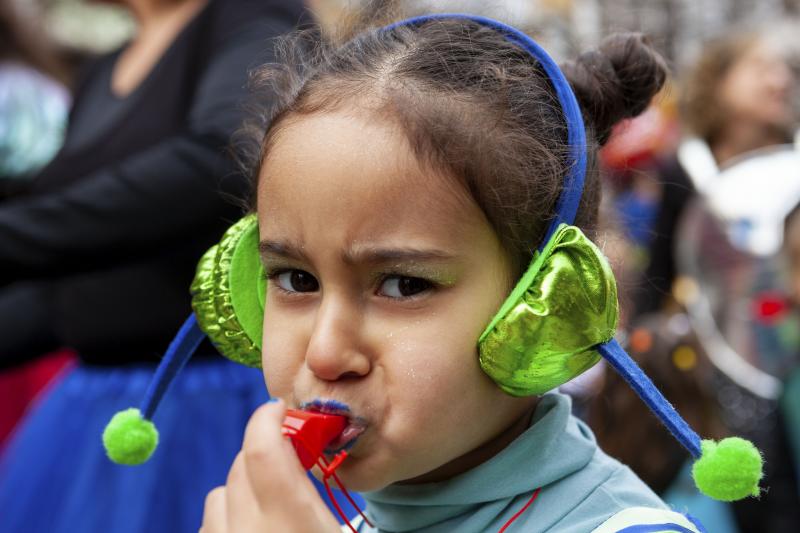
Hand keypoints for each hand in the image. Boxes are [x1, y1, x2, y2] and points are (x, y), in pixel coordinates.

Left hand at [200, 399, 341, 532]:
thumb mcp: (335, 528)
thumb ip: (306, 490)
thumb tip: (287, 447)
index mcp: (289, 520)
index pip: (262, 451)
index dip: (266, 420)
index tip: (278, 409)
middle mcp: (248, 531)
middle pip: (241, 466)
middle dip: (262, 453)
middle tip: (287, 467)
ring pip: (219, 493)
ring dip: (241, 491)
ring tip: (269, 511)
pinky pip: (209, 523)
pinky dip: (228, 518)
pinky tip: (253, 531)